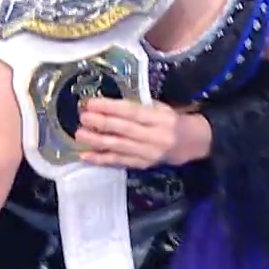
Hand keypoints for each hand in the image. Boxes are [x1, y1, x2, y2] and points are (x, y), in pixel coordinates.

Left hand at [76, 98, 203, 168]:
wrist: (189, 143)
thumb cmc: (168, 119)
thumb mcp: (158, 107)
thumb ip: (136, 106)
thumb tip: (103, 104)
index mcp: (159, 118)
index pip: (132, 112)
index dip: (111, 107)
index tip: (91, 103)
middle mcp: (154, 136)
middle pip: (125, 130)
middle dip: (102, 124)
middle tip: (83, 118)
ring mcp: (148, 153)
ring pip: (120, 147)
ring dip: (98, 142)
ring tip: (79, 135)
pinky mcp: (142, 165)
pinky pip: (119, 162)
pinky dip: (101, 159)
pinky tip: (85, 155)